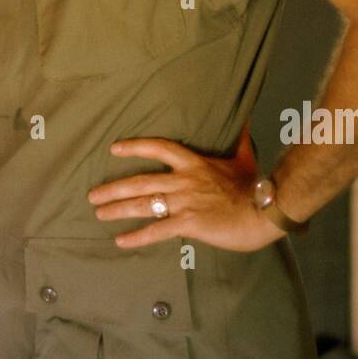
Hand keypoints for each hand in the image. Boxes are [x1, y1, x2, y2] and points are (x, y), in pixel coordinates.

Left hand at [87, 127, 284, 252]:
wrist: (264, 211)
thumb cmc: (253, 186)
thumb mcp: (244, 157)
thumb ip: (239, 138)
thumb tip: (244, 116)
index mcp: (194, 163)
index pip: (159, 149)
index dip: (135, 148)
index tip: (113, 149)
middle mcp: (184, 181)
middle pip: (141, 181)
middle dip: (114, 188)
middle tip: (93, 195)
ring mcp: (184, 202)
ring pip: (144, 204)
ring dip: (118, 209)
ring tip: (99, 214)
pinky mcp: (188, 223)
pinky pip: (157, 231)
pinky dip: (137, 236)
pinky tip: (121, 241)